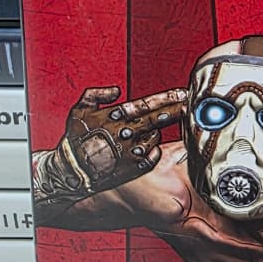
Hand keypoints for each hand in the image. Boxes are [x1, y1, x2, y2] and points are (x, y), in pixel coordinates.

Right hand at [58, 86, 186, 194]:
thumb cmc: (76, 138)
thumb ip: (97, 94)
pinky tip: (145, 148)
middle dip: (177, 111)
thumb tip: (116, 90)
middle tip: (190, 107)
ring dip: (156, 132)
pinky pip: (152, 157)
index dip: (168, 98)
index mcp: (116, 116)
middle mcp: (127, 133)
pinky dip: (152, 151)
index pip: (148, 104)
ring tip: (145, 133)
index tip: (183, 93)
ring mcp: (132, 151)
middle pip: (159, 119)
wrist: (72, 171)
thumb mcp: (80, 109)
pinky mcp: (134, 168)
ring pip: (155, 137)